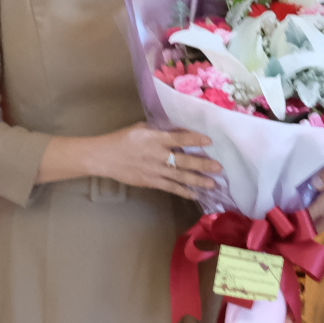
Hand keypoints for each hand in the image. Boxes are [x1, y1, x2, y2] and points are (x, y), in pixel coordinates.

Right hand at [96, 125, 218, 199]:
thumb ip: (161, 130)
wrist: (104, 157)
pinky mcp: (151, 182)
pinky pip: (170, 188)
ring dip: (198, 181)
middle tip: (219, 167)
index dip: (195, 140)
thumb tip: (180, 130)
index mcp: (154, 138)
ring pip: (180, 177)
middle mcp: (157, 155)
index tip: (209, 141)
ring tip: (213, 184)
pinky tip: (196, 194)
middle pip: (183, 161)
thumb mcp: (142, 128)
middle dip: (202, 164)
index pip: (179, 139)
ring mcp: (154, 171)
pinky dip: (183, 191)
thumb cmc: (123, 139)